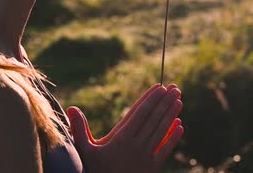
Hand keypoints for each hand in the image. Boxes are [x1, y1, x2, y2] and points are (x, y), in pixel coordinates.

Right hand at [66, 85, 183, 172]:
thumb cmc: (93, 171)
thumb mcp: (84, 151)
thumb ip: (80, 129)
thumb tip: (71, 108)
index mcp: (121, 139)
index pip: (139, 114)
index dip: (150, 99)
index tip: (160, 87)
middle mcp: (136, 146)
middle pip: (154, 119)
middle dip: (165, 102)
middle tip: (175, 87)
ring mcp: (146, 157)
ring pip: (161, 131)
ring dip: (171, 115)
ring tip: (179, 100)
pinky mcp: (152, 168)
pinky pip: (165, 149)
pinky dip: (173, 137)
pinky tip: (180, 126)